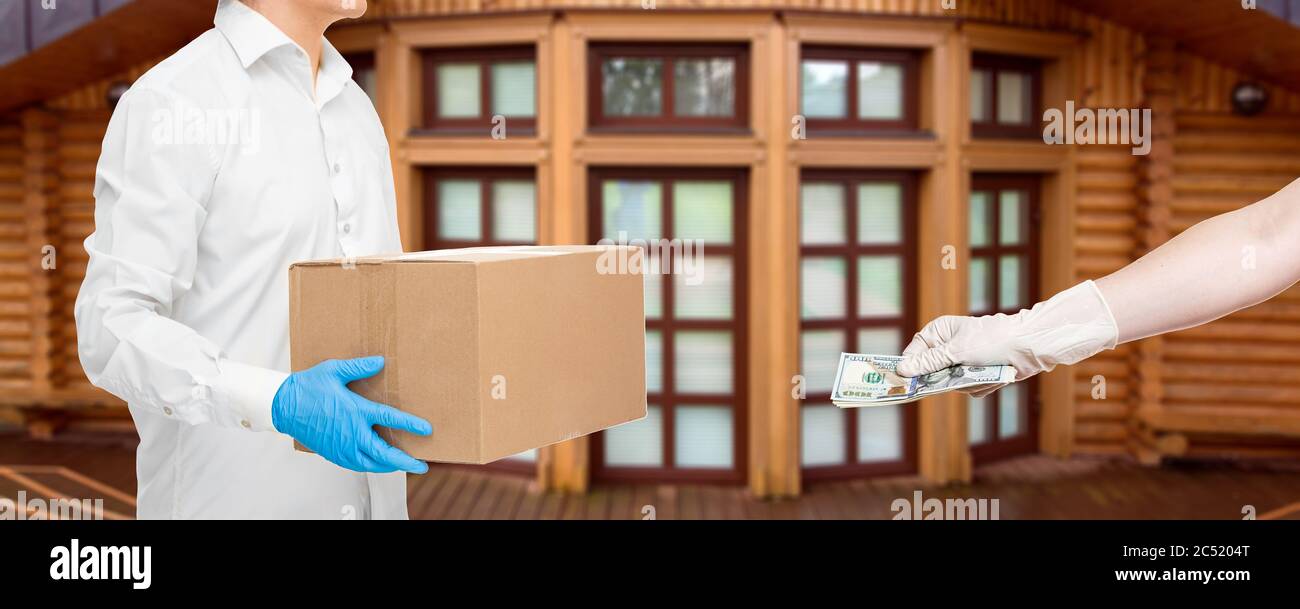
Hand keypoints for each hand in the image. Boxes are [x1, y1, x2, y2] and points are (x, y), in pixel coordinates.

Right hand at [272, 356, 430, 473]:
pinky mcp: (334, 453)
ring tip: (403, 465)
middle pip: (384, 453)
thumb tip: (380, 361)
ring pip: (371, 463)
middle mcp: (351, 433)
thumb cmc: (308, 386)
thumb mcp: (334, 370)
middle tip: (421, 466)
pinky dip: (371, 466)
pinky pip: (357, 465)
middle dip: (405, 461)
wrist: (283, 405)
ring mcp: (342, 446)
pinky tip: (378, 464)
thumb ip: (359, 367)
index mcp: (356, 410)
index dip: (411, 425)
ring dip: (390, 466)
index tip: (426, 430)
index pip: (390, 419)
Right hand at [897, 281, 1118, 394]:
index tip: (908, 382)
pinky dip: (981, 385)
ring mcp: (963, 362)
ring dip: (968, 382)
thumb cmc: (992, 340)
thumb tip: (901, 369)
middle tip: (960, 372)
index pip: (913, 353)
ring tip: (985, 370)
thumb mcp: (957, 352)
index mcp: (938, 332)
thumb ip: (928, 363)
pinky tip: (993, 375)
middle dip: (948, 377)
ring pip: (951, 385)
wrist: (1029, 347)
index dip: (912, 368)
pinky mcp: (977, 374)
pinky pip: (968, 389)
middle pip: (931, 373)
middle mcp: (948, 347)